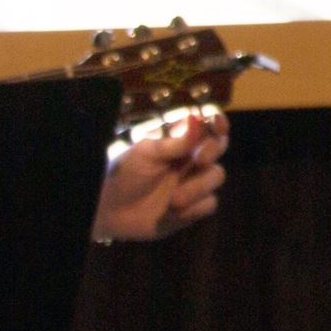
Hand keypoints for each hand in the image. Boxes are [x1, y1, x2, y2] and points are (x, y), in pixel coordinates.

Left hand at [99, 105, 228, 242]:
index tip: (217, 123)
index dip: (217, 123)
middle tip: (198, 159)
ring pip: (216, 176)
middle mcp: (190, 159)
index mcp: (178, 141)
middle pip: (219, 147)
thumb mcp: (146, 153)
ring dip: (198, 187)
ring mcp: (194, 183)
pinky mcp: (194, 207)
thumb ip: (175, 141)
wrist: (111, 210)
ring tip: (174, 200)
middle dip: (212, 151)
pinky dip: (195, 207)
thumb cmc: (124, 174)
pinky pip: (209, 204)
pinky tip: (173, 212)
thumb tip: (196, 118)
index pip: (206, 126)